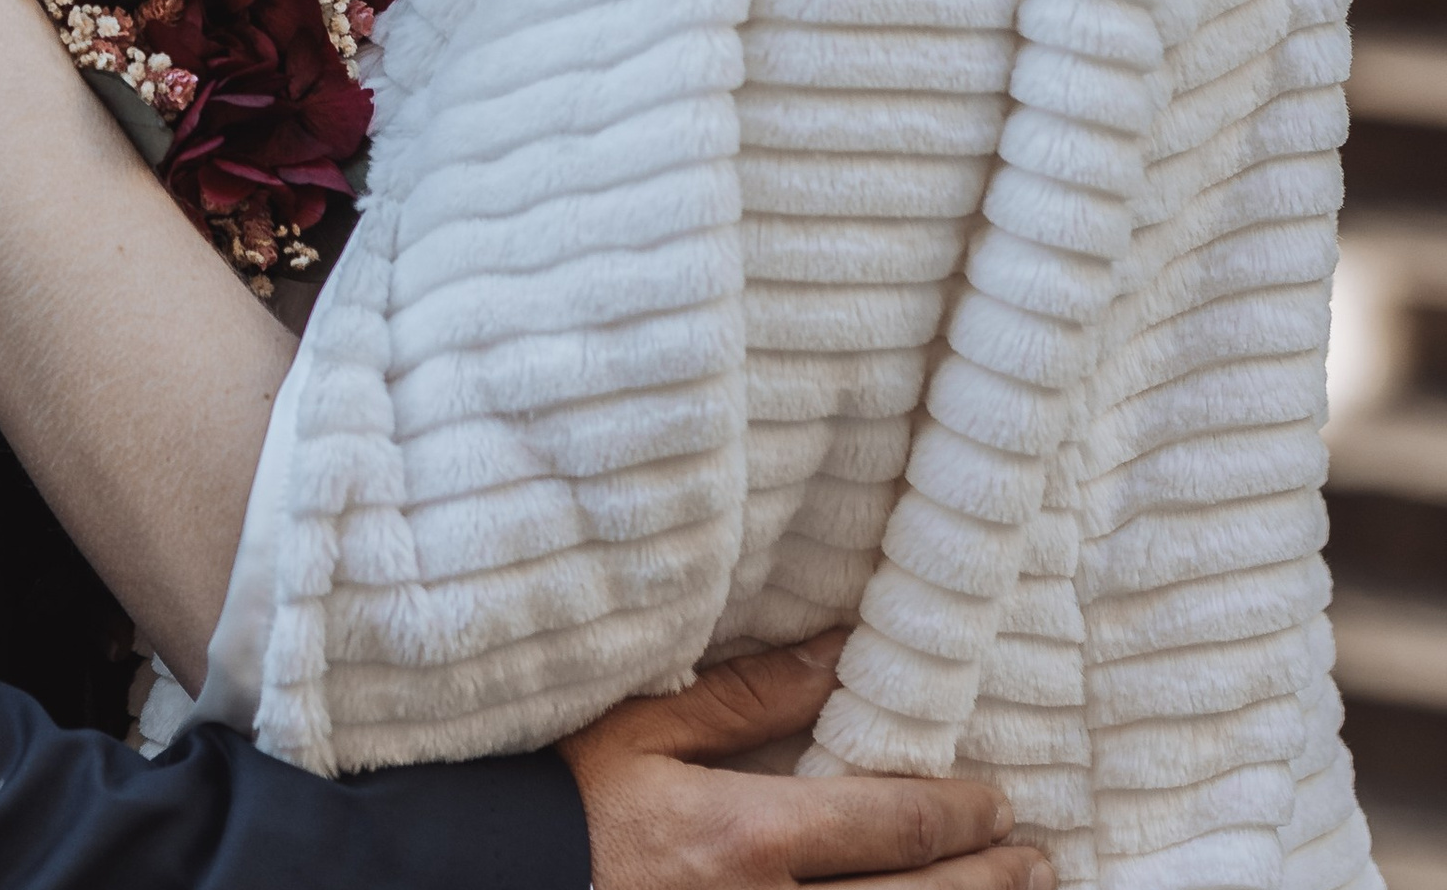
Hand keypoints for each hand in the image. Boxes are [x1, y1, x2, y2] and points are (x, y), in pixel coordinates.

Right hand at [560, 633, 1047, 889]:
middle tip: (1036, 858)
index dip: (956, 816)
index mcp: (741, 840)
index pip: (886, 828)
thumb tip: (839, 652)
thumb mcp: (640, 727)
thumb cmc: (556, 798)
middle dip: (987, 881)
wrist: (484, 880)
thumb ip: (747, 697)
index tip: (997, 800)